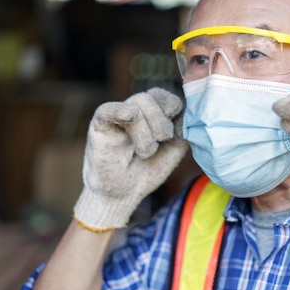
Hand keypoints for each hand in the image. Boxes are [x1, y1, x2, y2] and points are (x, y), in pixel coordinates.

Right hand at [73, 88, 187, 230]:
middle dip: (161, 123)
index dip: (173, 109)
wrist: (125, 193)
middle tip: (160, 141)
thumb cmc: (148, 169)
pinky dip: (118, 111)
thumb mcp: (174, 148)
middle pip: (150, 97)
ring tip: (144, 153)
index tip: (173, 132)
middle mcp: (132, 109)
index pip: (164, 95)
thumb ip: (183, 128)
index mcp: (151, 111)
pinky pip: (107, 110)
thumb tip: (189, 112)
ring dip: (145, 134)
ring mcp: (115, 117)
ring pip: (135, 106)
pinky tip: (127, 115)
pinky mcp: (99, 127)